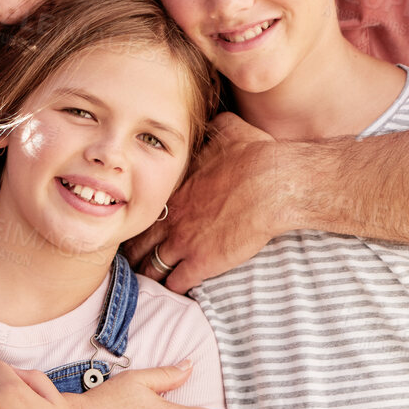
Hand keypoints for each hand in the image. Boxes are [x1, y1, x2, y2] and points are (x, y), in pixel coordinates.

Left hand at [146, 112, 285, 293]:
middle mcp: (172, 218)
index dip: (140, 220)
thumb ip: (215, 128)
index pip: (143, 210)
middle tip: (135, 259)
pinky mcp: (202, 263)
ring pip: (151, 268)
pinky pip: (175, 283)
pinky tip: (176, 288)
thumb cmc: (255, 156)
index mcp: (174, 189)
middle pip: (137, 243)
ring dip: (149, 274)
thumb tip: (216, 120)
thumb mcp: (230, 130)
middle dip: (134, 253)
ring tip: (151, 280)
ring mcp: (184, 242)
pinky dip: (173, 287)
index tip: (141, 225)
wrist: (274, 184)